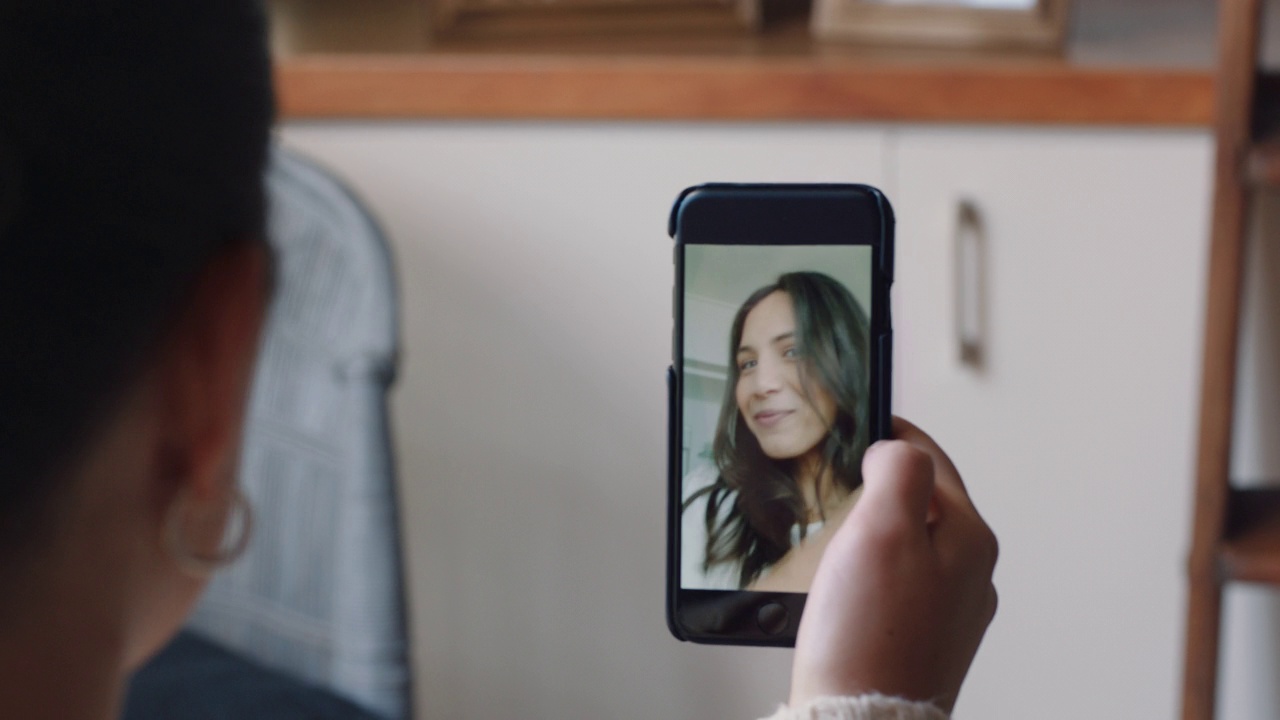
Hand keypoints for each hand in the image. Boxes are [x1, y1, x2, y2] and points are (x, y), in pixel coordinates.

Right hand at [788, 417, 997, 712]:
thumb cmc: (867, 635)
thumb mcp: (883, 527)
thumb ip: (898, 471)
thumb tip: (897, 449)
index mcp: (970, 539)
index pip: (933, 461)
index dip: (895, 435)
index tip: (867, 420)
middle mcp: (971, 576)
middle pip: (926, 504)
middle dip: (885, 485)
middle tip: (842, 476)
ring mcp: (951, 614)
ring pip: (913, 546)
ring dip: (877, 531)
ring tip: (838, 531)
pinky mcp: (923, 643)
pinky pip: (900, 587)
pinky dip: (873, 573)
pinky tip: (845, 587)